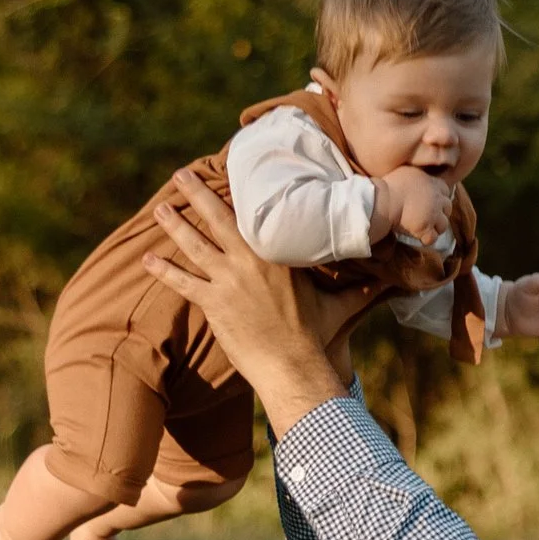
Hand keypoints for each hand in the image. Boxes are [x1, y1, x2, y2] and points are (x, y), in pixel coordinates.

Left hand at [143, 178, 383, 439]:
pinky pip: (182, 282)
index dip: (238, 193)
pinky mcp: (214, 302)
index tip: (226, 174)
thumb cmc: (316, 336)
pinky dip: (163, 271)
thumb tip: (391, 281)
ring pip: (194, 244)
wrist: (294, 365)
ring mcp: (229, 280)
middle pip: (217, 217)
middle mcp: (250, 259)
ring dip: (174, 224)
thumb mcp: (340, 305)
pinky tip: (147, 260)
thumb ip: (359, 288)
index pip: (255, 215)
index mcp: (279, 254)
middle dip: (196, 194)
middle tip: (180, 174)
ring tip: (160, 208)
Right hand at [373, 165, 457, 251]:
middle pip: (448, 207)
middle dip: (441, 213)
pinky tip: (419, 239)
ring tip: (425, 230)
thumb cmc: (387, 186)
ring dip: (435, 228)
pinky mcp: (425, 227)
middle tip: (430, 218)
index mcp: (431, 182)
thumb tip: (414, 180)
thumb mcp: (405, 173)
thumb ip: (415, 176)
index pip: (445, 190)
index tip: (432, 202)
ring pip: (443, 224)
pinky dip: (426, 240)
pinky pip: (432, 238)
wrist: (381, 200)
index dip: (440, 197)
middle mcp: (436, 197)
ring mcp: (433, 213)